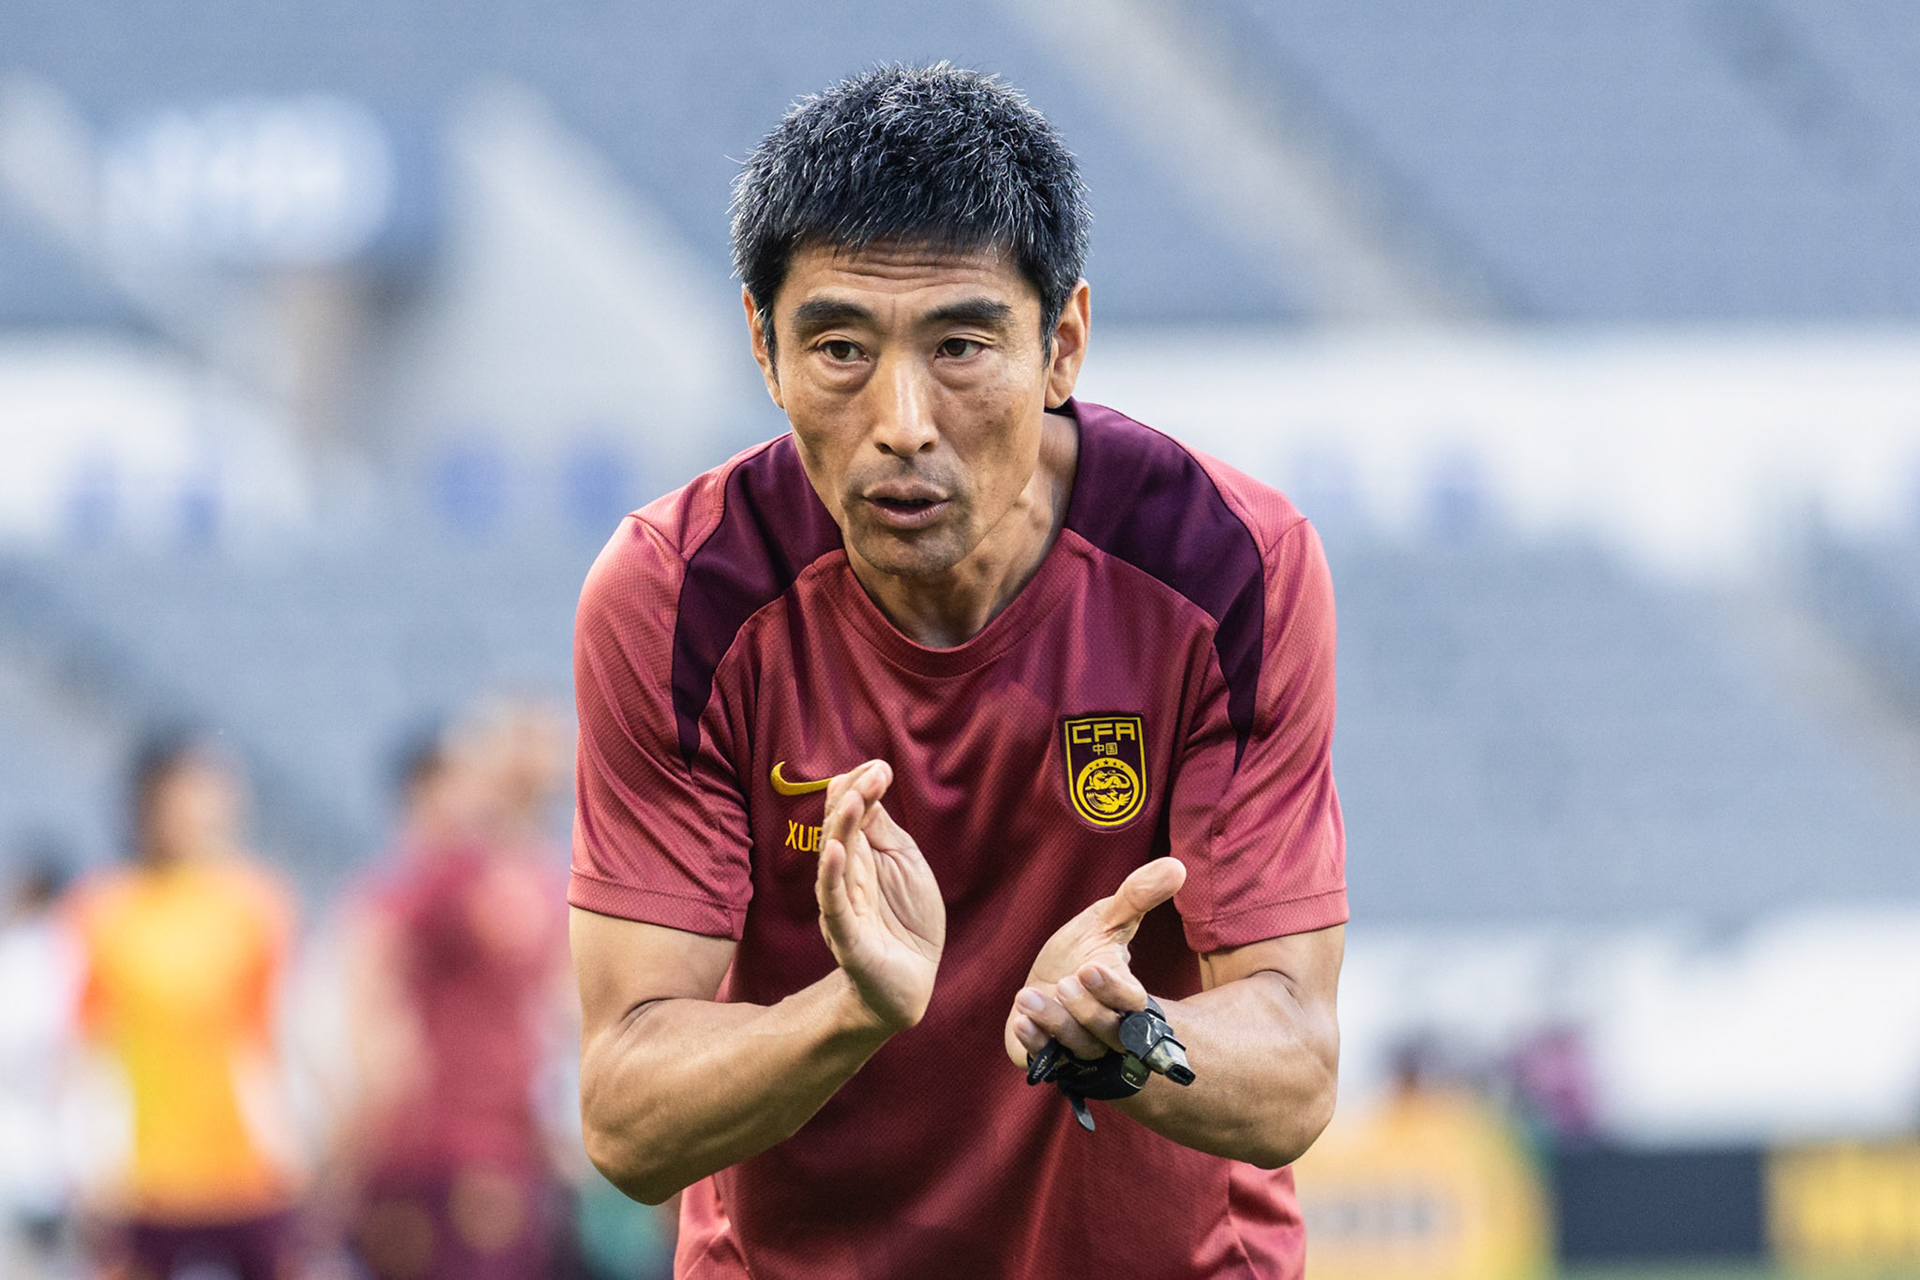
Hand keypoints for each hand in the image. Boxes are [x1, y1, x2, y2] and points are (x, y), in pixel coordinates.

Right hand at [816, 760, 945, 1033]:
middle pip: (840, 831)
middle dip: (853, 799)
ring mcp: (844, 906)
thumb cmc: (907, 920)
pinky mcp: (848, 938)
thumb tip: (868, 787)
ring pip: (834, 862)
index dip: (861, 789)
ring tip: (851, 800)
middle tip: (872, 773)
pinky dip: (832, 876)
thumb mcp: (905, 864)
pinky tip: (834, 851)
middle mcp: (845, 877)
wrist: (911, 982)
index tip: (879, 767)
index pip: (851, 815)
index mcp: (860, 857)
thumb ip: (884, 830)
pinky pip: (835, 904)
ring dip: (841, 829)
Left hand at [1003, 857, 1185, 1066]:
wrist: (1047, 981)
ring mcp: (1080, 1047)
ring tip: (1027, 996)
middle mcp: (1109, 1029)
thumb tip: (1177, 866)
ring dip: (1053, 1021)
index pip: (1134, 1005)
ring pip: (1079, 1047)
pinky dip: (1034, 1042)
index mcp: (1128, 998)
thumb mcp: (1105, 920)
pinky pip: (1046, 1059)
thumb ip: (1137, 897)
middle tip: (1067, 981)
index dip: (1114, 990)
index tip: (1090, 966)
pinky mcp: (1051, 1057)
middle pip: (1110, 1033)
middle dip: (1087, 1010)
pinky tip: (1020, 1021)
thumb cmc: (1083, 952)